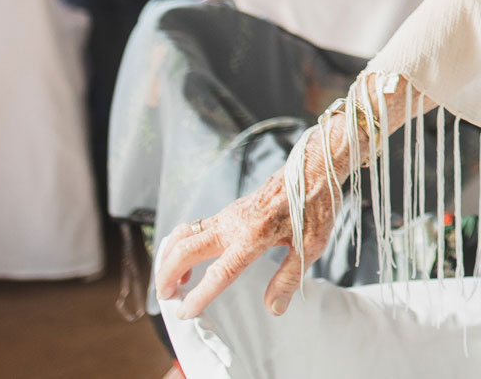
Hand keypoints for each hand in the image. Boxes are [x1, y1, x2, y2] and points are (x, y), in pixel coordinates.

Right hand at [152, 129, 340, 318]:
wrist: (313, 168)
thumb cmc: (315, 205)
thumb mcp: (311, 245)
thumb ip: (289, 278)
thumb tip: (273, 308)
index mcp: (254, 236)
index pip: (219, 272)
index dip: (200, 295)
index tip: (185, 313)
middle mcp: (233, 224)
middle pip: (185, 250)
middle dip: (167, 274)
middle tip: (164, 297)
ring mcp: (228, 215)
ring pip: (185, 235)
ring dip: (170, 258)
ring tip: (173, 281)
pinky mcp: (229, 211)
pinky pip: (195, 227)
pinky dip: (182, 245)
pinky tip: (189, 259)